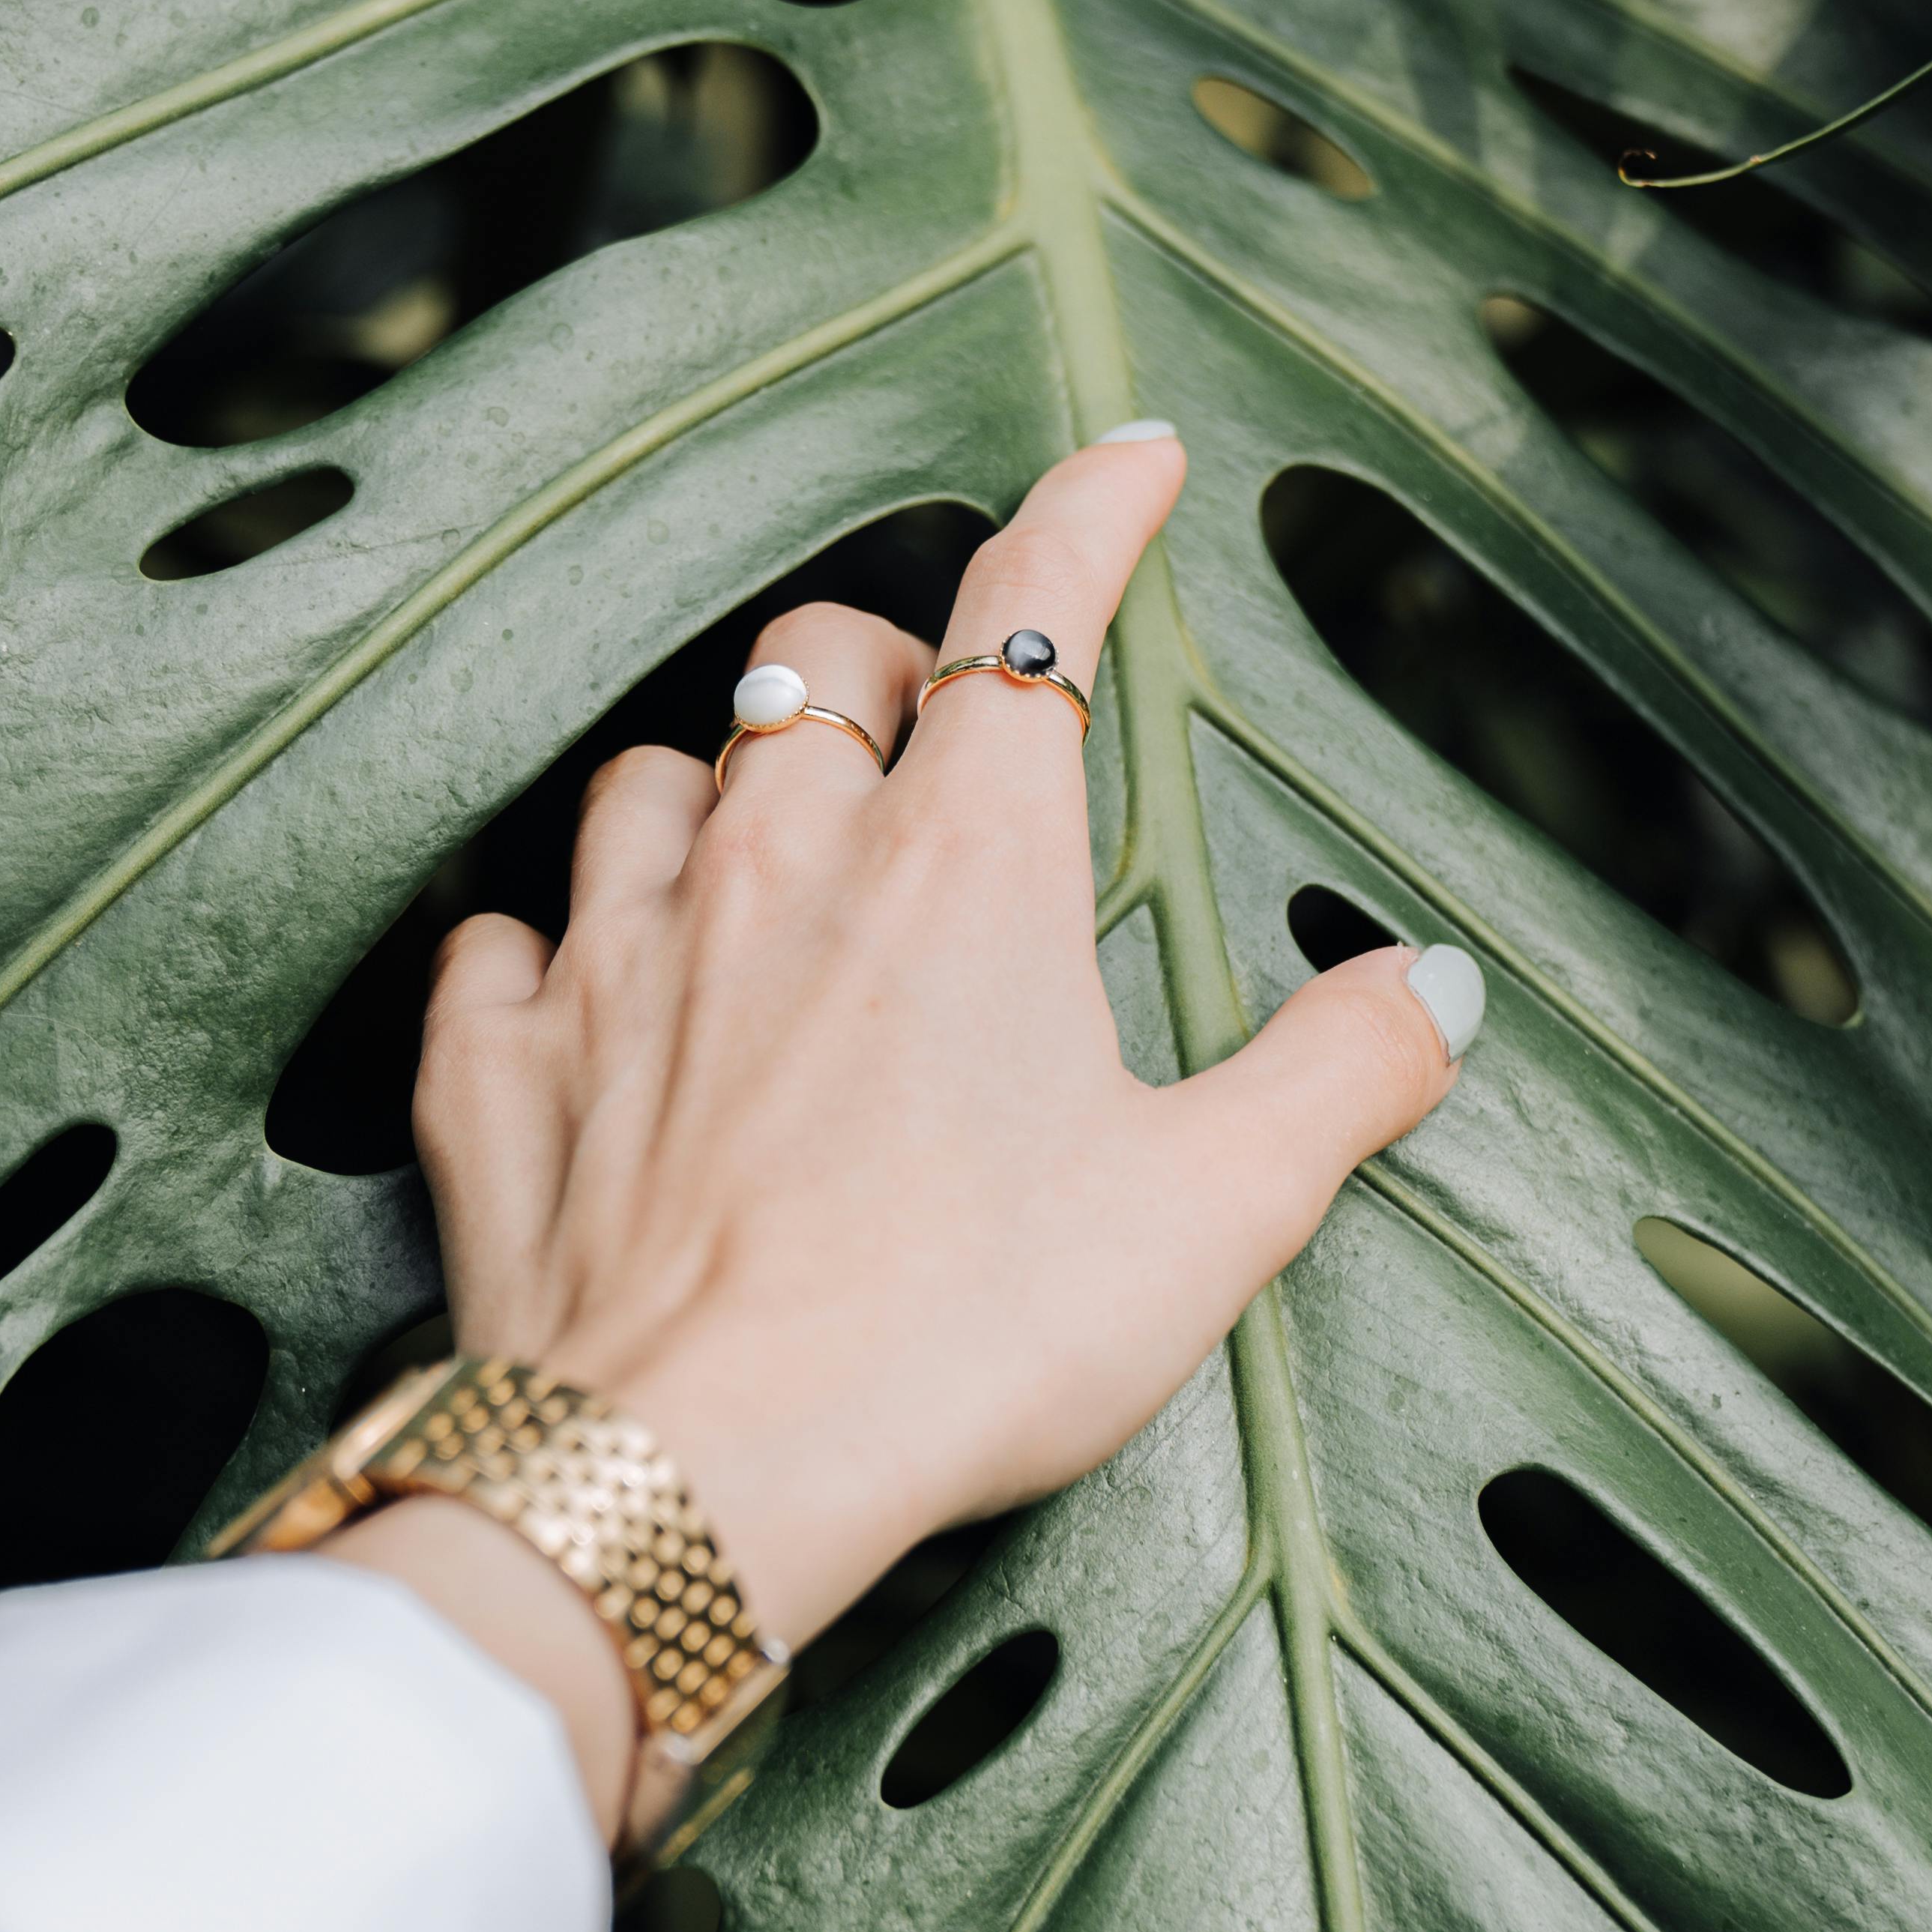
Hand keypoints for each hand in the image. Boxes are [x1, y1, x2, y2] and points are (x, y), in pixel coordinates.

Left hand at [323, 429, 1486, 1842]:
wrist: (692, 1473)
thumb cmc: (959, 1342)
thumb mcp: (1210, 1216)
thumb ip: (1335, 1077)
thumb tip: (1433, 986)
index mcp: (966, 870)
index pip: (1034, 612)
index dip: (1091, 512)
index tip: (1132, 458)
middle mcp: (780, 866)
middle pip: (816, 662)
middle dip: (883, 664)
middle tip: (931, 735)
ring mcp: (618, 957)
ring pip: (650, 778)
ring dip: (712, 793)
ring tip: (760, 868)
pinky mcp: (498, 1067)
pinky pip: (502, 942)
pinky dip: (547, 952)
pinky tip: (579, 999)